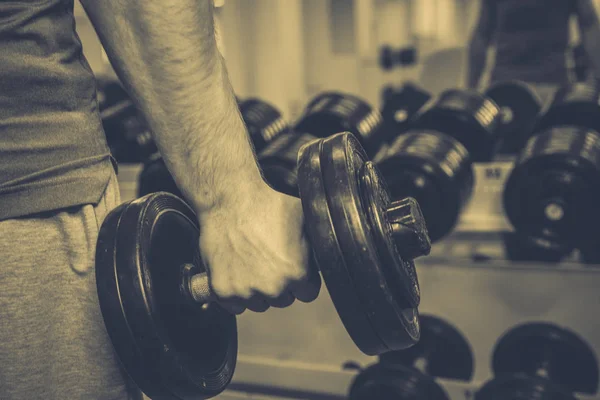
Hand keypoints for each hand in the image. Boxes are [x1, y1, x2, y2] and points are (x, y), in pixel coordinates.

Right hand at [197, 184, 320, 313]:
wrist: (230, 196)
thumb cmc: (269, 201)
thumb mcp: (305, 219)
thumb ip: (315, 247)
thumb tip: (326, 255)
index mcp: (297, 273)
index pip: (307, 293)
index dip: (302, 279)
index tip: (293, 265)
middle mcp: (273, 287)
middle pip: (283, 299)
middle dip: (279, 283)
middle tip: (269, 259)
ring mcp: (245, 291)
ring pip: (258, 303)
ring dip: (257, 290)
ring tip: (252, 262)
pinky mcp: (221, 290)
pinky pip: (234, 304)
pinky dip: (234, 293)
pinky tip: (236, 271)